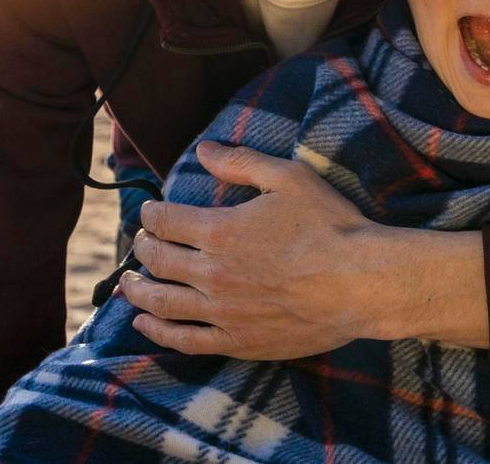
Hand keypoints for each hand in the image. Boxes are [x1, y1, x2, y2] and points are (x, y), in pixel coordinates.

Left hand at [118, 140, 389, 358]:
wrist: (361, 283)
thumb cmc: (330, 226)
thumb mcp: (289, 178)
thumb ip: (241, 162)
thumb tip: (203, 149)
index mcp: (220, 230)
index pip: (166, 221)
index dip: (152, 213)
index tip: (151, 210)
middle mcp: (212, 273)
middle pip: (158, 261)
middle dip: (142, 248)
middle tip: (140, 243)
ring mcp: (222, 311)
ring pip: (161, 304)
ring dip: (137, 291)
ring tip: (127, 284)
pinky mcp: (237, 340)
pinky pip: (185, 340)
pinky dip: (158, 332)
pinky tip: (144, 325)